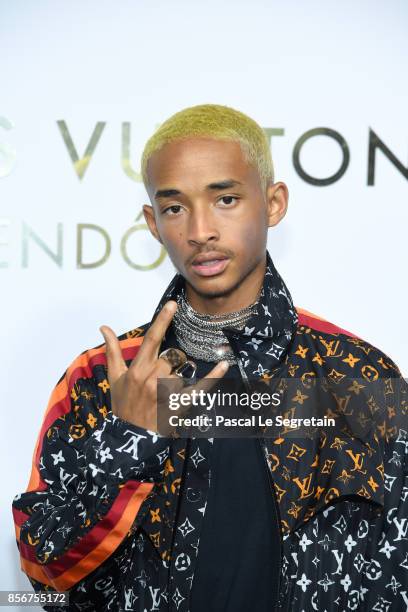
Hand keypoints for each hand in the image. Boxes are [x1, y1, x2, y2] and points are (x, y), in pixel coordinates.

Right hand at [99, 300, 229, 432]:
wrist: (129, 437)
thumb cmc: (123, 405)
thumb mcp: (115, 378)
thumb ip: (112, 351)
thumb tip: (103, 327)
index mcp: (137, 369)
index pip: (151, 339)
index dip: (162, 320)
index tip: (172, 304)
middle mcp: (152, 378)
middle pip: (173, 356)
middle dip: (171, 362)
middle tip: (161, 379)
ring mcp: (166, 392)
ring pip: (183, 370)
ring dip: (179, 377)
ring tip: (166, 393)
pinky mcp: (179, 404)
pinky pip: (199, 387)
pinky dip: (213, 377)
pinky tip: (223, 365)